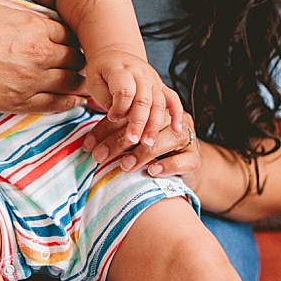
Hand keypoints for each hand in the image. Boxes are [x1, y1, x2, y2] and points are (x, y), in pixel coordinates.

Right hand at [0, 0, 86, 113]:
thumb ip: (23, 13)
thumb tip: (39, 18)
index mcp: (34, 26)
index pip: (71, 35)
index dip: (71, 39)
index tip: (67, 43)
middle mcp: (39, 53)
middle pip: (76, 59)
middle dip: (77, 60)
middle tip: (75, 63)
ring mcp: (30, 81)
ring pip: (71, 83)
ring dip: (76, 82)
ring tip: (76, 82)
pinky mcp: (18, 102)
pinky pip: (55, 105)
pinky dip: (67, 103)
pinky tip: (71, 101)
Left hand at [82, 47, 185, 148]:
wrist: (116, 54)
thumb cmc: (102, 72)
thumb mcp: (94, 82)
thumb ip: (105, 100)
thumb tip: (118, 118)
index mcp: (121, 70)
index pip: (125, 90)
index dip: (119, 107)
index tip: (111, 117)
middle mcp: (140, 73)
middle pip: (143, 99)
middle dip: (138, 122)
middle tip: (131, 140)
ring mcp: (153, 79)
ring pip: (158, 102)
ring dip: (154, 124)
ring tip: (147, 142)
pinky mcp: (161, 86)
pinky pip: (173, 99)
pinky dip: (177, 114)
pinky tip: (177, 129)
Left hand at [83, 108, 200, 178]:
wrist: (185, 171)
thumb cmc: (152, 154)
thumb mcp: (132, 141)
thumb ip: (115, 135)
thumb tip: (85, 143)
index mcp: (155, 109)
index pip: (128, 114)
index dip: (106, 128)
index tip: (88, 146)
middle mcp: (172, 119)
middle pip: (146, 125)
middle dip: (120, 142)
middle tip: (100, 157)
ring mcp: (187, 137)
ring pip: (167, 139)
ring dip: (143, 153)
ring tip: (124, 165)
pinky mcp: (195, 158)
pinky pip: (184, 159)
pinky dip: (167, 165)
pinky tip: (152, 171)